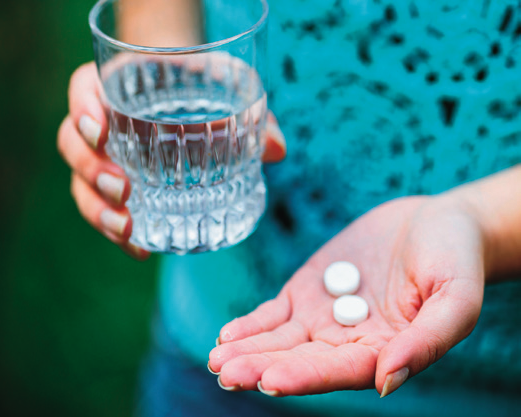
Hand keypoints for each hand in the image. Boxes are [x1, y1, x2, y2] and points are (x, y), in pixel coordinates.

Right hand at [57, 62, 285, 258]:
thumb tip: (275, 150)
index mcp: (116, 85)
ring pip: (81, 183)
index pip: (82, 90)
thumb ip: (254, 114)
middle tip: (124, 192)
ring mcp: (105, 157)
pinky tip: (139, 248)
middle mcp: (101, 121)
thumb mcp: (229, 87)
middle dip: (91, 171)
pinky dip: (117, 232)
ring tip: (127, 228)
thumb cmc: (204, 87)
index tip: (100, 131)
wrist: (190, 95)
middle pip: (72, 144)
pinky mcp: (116, 187)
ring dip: (98, 210)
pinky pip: (103, 210)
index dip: (82, 109)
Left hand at [209, 194, 485, 396]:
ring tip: (217, 358)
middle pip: (299, 360)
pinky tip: (227, 334)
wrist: (437, 222)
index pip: (337, 371)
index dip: (304, 376)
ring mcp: (324, 316)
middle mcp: (347, 340)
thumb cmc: (455, 259)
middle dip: (261, 366)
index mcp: (383, 351)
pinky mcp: (307, 290)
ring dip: (248, 349)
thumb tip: (385, 381)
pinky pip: (274, 313)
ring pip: (279, 340)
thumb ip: (426, 341)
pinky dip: (251, 323)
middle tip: (226, 372)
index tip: (269, 378)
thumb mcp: (456, 298)